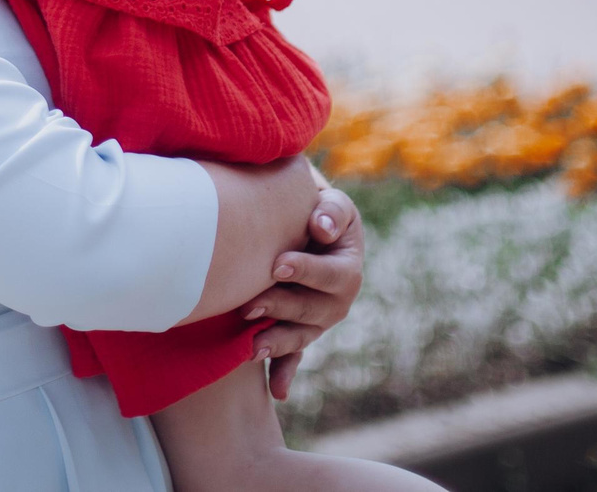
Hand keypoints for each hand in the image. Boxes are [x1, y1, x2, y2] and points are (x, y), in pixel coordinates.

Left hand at [240, 184, 363, 400]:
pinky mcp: (298, 331)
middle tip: (249, 305)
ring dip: (277, 343)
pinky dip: (285, 373)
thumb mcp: (332, 206)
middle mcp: (337, 301)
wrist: (304, 227)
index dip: (307, 271)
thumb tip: (321, 228)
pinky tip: (278, 390)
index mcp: (348, 269)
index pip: (333, 275)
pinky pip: (294, 357)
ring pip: (300, 336)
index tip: (277, 265)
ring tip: (252, 348)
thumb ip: (332, 212)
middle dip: (281, 308)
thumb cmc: (317, 212)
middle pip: (313, 310)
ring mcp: (317, 320)